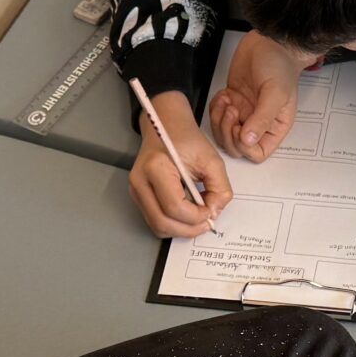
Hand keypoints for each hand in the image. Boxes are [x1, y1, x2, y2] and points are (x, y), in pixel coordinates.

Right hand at [128, 92, 231, 237]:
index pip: (175, 207)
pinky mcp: (138, 196)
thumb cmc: (186, 140)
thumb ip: (219, 188)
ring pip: (157, 226)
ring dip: (181, 229)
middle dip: (189, 229)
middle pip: (162, 222)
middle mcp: (140, 181)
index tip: (211, 210)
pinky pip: (155, 220)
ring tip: (198, 218)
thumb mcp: (212, 160)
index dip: (196, 216)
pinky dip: (173, 224)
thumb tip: (215, 212)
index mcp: (156, 167)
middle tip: (207, 222)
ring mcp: (136, 190)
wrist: (166, 127)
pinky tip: (187, 215)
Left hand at [208, 33, 306, 162]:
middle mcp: (258, 123)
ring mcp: (243, 113)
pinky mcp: (232, 101)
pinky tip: (224, 94)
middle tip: (232, 110)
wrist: (270, 41)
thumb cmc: (280, 66)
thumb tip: (248, 140)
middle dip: (228, 132)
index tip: (240, 128)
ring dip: (219, 119)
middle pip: (236, 146)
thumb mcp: (275, 93)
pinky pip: (216, 115)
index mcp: (274, 127)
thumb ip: (262, 119)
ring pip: (223, 132)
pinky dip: (215, 107)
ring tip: (227, 101)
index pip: (257, 153)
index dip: (244, 147)